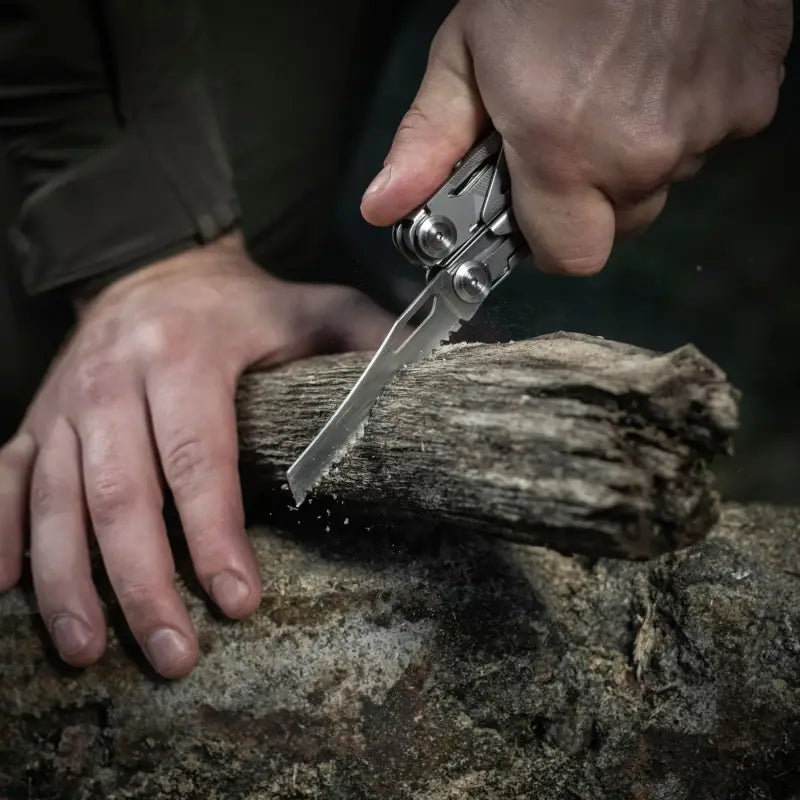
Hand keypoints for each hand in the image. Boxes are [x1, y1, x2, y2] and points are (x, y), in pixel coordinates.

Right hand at [0, 232, 392, 677]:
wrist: (154, 265)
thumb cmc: (240, 302)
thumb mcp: (312, 306)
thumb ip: (365, 342)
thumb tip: (425, 380)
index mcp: (184, 353)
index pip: (198, 458)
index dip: (214, 535)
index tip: (237, 598)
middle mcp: (113, 379)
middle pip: (122, 496)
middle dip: (145, 583)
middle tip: (175, 655)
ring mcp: (66, 403)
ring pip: (54, 501)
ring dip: (69, 582)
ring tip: (89, 650)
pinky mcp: (38, 418)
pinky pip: (3, 480)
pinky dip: (0, 536)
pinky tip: (7, 589)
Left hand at [361, 0, 791, 273]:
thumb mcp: (467, 51)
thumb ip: (428, 141)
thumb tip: (382, 209)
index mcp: (564, 154)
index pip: (571, 258)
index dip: (550, 240)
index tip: (536, 208)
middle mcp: (641, 156)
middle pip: (620, 223)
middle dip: (595, 196)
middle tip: (575, 132)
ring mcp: (709, 128)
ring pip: (667, 179)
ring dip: (641, 151)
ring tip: (619, 81)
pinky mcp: (753, 96)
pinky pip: (714, 136)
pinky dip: (688, 114)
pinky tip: (667, 62)